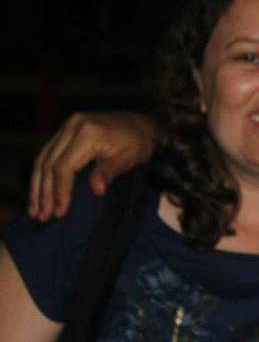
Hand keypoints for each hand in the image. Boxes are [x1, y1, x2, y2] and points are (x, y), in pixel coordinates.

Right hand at [29, 112, 156, 220]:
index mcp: (88, 132)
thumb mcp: (129, 158)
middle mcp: (73, 126)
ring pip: (42, 159)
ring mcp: (67, 126)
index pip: (64, 167)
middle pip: (49, 164)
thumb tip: (97, 190)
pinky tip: (37, 192)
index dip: (60, 192)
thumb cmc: (138, 143)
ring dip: (37, 186)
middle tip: (43, 216)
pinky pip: (47, 154)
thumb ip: (109, 172)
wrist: (140, 124)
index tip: (60, 212)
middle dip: (44, 193)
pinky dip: (41, 174)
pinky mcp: (65, 130)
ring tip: (35, 210)